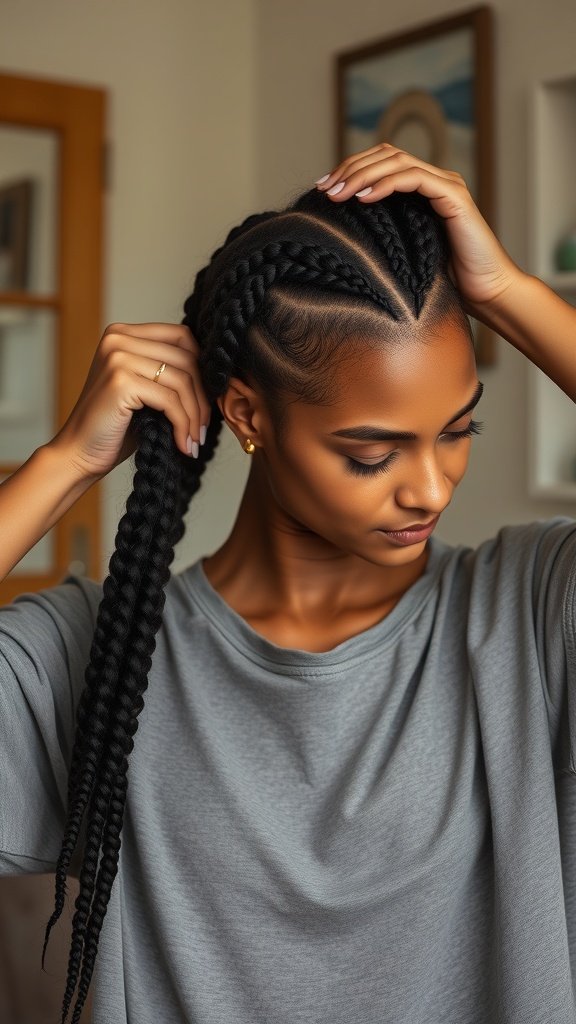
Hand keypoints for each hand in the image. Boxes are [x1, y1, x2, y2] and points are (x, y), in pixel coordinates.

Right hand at [47, 322, 211, 479]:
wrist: (79, 453)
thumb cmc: (116, 426)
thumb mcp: (147, 391)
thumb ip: (171, 373)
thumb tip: (217, 374)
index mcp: (123, 333)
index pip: (182, 336)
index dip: (202, 369)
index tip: (207, 401)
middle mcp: (118, 338)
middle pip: (186, 358)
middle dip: (202, 397)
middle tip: (203, 429)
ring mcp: (118, 356)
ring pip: (182, 380)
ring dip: (195, 415)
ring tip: (195, 440)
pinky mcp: (121, 380)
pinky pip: (170, 400)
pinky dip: (183, 425)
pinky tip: (183, 445)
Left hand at [316, 143, 522, 315]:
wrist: (485, 294)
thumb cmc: (445, 282)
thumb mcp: (402, 254)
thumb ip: (381, 236)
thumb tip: (338, 236)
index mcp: (422, 189)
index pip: (382, 162)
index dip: (350, 169)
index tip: (323, 188)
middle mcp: (435, 180)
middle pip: (386, 154)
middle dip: (350, 168)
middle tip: (323, 188)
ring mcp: (446, 185)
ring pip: (397, 161)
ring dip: (362, 174)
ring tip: (336, 194)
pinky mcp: (454, 197)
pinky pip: (415, 179)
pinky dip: (386, 184)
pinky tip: (362, 198)